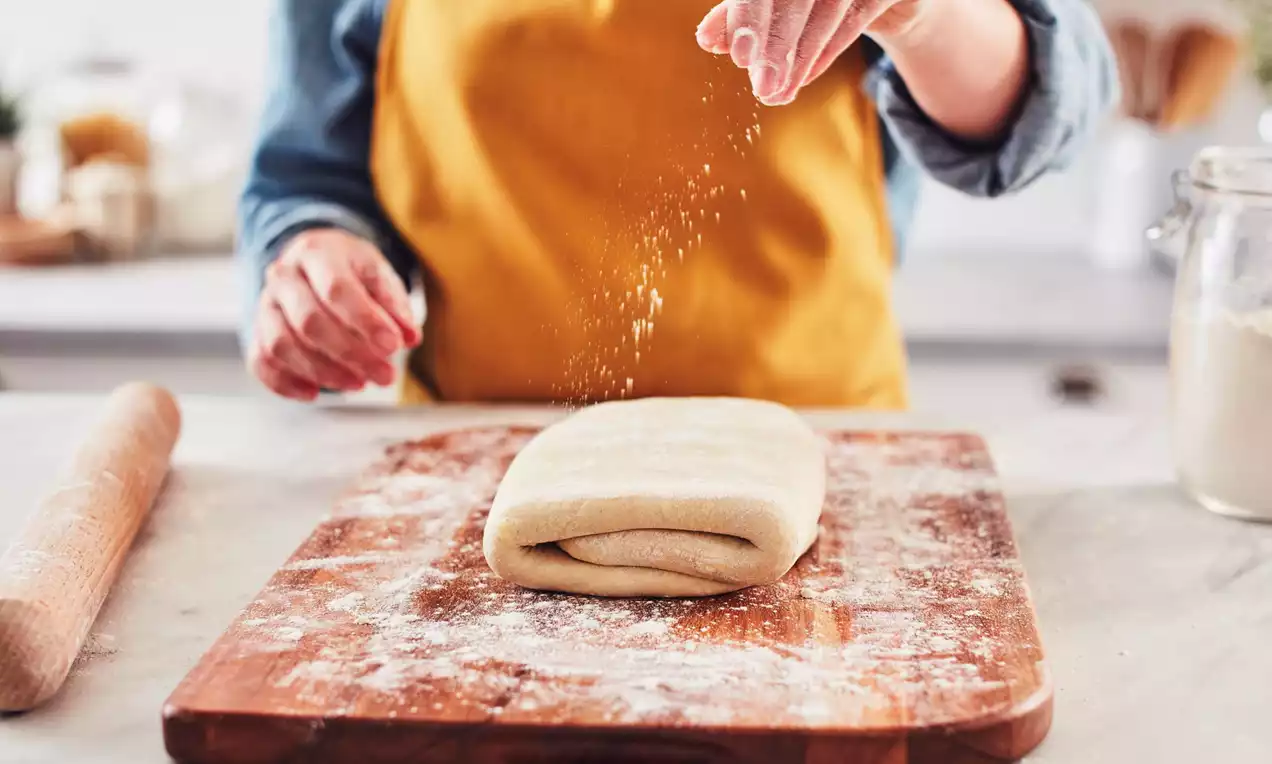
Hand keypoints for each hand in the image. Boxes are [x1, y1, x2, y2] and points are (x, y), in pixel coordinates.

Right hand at [248, 228, 420, 400]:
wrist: (315, 263)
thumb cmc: (352, 272)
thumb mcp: (379, 274)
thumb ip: (394, 304)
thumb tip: (409, 337)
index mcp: (317, 253)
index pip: (336, 289)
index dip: (365, 322)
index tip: (394, 346)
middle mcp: (283, 277)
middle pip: (309, 321)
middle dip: (350, 354)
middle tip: (386, 375)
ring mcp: (265, 305)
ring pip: (282, 345)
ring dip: (323, 372)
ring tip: (360, 384)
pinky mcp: (257, 332)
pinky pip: (261, 362)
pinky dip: (285, 383)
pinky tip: (314, 393)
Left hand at [696, 0, 929, 105]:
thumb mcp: (777, 7)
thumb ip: (742, 17)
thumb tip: (707, 38)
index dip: (748, 16)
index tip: (738, 57)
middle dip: (775, 43)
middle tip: (760, 85)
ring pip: (827, 7)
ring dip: (801, 56)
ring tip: (778, 92)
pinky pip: (857, 16)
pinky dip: (828, 49)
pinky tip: (804, 78)